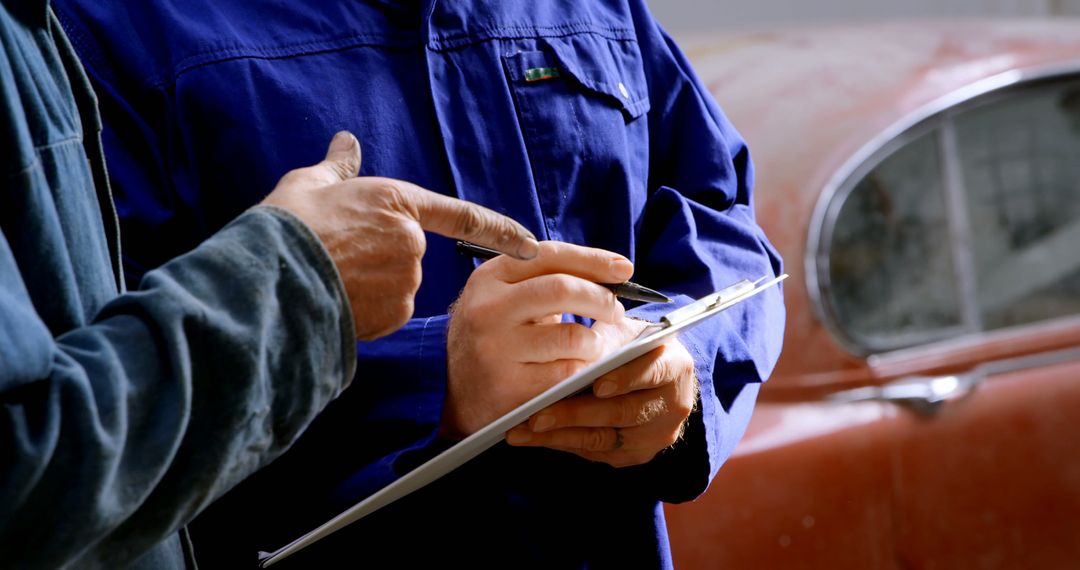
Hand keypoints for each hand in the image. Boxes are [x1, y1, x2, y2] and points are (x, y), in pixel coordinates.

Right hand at [263, 131, 538, 339]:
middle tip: (338, 259)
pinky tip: (338, 302)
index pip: (461, 216)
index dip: (500, 230)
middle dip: (381, 259)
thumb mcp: (310, 184)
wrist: (268, 277)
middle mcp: (410, 241)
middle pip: (408, 255)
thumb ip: (339, 167)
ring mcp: (406, 280)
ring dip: (374, 287)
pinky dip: (368, 312)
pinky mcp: (394, 314)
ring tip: (332, 280)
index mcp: (397, 202)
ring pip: (397, 286)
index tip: (532, 245)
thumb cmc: (286, 226)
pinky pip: (387, 313)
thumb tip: (347, 141)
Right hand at [443, 242, 633, 437]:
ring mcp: (496, 349)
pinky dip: (584, 372)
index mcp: (490, 278)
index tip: (624, 269)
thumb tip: (612, 272)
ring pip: (574, 337)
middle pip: (563, 289)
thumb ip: (546, 280)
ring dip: (596, 343)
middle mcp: (489, 309)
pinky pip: (568, 375)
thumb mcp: (504, 297)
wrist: (446, 387)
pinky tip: (580, 371)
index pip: (549, 255)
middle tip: (615, 310)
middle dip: (602, 298)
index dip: (593, 259)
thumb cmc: (492, 336)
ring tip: (593, 347)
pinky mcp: (509, 387)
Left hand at [506, 317, 697, 467]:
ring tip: (525, 430)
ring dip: (561, 435)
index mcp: (676, 366)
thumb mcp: (623, 331)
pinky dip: (564, 444)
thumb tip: (572, 352)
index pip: (652, 373)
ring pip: (605, 439)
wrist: (653, 376)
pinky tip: (536, 438)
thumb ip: (605, 339)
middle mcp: (674, 405)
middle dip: (577, 414)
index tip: (596, 384)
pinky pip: (597, 453)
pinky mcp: (637, 454)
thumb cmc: (631, 346)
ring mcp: (657, 435)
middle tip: (538, 414)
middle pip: (623, 413)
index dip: (624, 379)